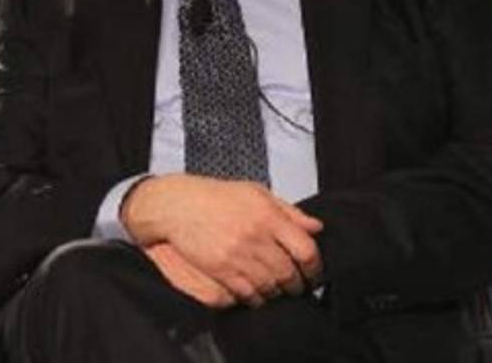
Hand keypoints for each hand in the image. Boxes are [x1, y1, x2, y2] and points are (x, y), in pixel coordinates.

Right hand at [122, 174, 323, 306]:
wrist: (175, 205)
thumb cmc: (214, 196)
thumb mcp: (255, 193)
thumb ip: (288, 211)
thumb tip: (316, 227)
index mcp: (267, 215)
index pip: (305, 250)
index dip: (314, 268)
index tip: (313, 272)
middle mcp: (255, 236)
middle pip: (289, 274)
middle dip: (296, 285)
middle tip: (296, 286)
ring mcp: (237, 255)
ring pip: (270, 288)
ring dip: (276, 293)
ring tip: (275, 288)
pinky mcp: (220, 270)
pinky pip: (247, 294)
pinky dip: (255, 298)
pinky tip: (255, 291)